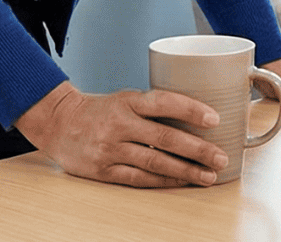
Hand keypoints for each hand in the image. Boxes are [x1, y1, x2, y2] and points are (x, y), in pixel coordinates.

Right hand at [14, 80, 229, 186]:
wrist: (58, 123)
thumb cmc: (99, 110)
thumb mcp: (124, 98)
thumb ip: (153, 107)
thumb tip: (196, 118)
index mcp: (127, 100)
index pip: (164, 102)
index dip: (191, 110)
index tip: (215, 119)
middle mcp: (119, 124)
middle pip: (165, 137)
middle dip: (197, 149)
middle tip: (221, 157)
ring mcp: (111, 149)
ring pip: (155, 161)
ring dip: (186, 171)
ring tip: (208, 176)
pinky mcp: (104, 170)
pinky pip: (139, 178)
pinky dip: (164, 181)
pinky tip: (182, 182)